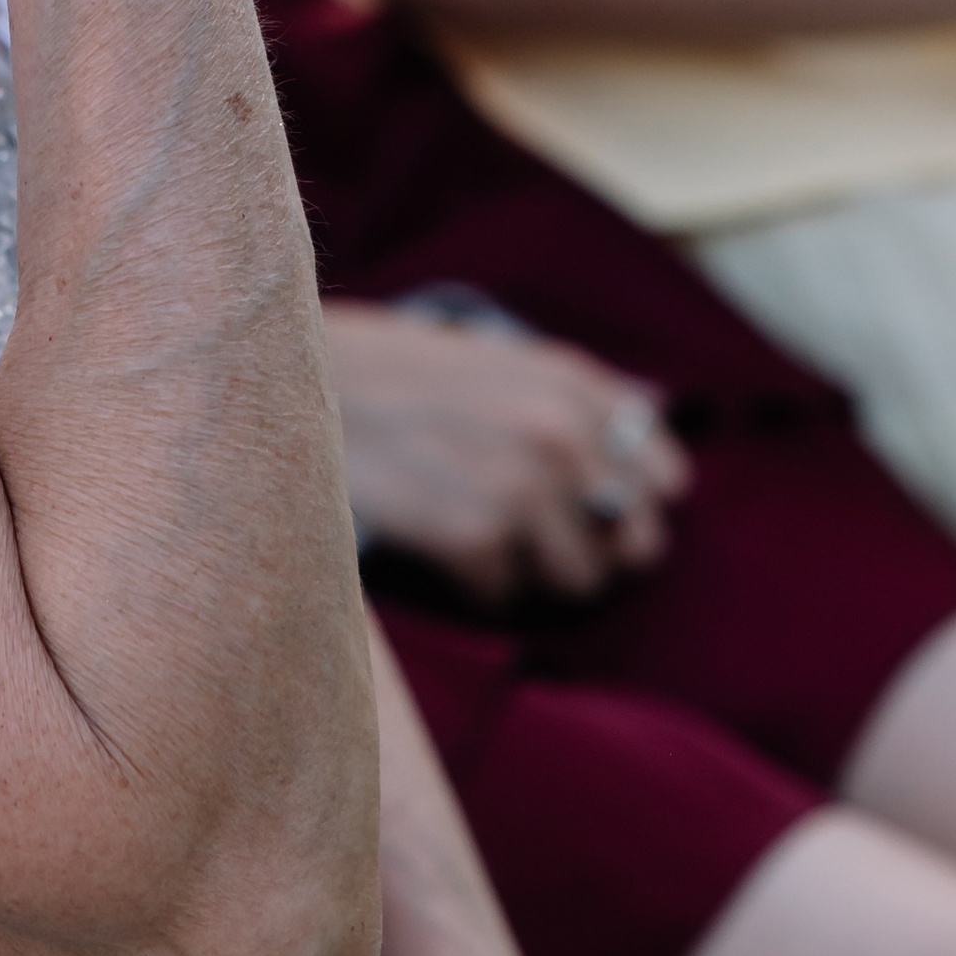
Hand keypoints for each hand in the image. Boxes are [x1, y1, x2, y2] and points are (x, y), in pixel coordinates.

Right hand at [326, 304, 688, 598]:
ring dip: (532, 571)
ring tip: (478, 533)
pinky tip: (436, 542)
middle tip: (532, 537)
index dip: (630, 501)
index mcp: (572, 384)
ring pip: (578, 582)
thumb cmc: (390, 372)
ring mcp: (522, 485)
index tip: (591, 508)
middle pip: (634, 545)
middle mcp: (561, 433)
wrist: (292, 380)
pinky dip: (473, 583)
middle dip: (589, 549)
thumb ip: (573, 396)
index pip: (664, 476)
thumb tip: (652, 433)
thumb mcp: (495, 358)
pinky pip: (505, 597)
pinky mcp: (474, 535)